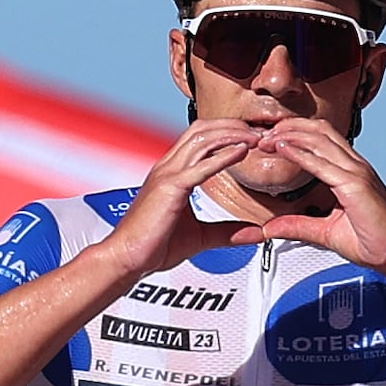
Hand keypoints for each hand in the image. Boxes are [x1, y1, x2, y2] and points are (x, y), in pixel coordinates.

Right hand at [104, 116, 279, 274]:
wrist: (127, 259)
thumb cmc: (153, 247)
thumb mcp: (201, 237)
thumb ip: (228, 232)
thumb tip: (255, 233)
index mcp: (172, 173)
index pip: (201, 138)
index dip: (227, 133)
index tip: (251, 140)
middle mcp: (168, 167)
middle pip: (203, 130)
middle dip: (232, 126)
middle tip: (259, 133)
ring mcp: (167, 174)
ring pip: (202, 140)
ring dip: (232, 135)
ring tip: (255, 138)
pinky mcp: (170, 188)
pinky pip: (201, 166)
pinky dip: (223, 156)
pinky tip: (242, 152)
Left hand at [227, 115, 385, 269]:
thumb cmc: (373, 242)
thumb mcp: (325, 232)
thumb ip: (298, 225)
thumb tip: (270, 228)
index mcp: (351, 171)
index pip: (321, 138)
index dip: (294, 133)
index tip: (271, 140)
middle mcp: (355, 166)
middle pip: (318, 130)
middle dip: (288, 127)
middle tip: (263, 135)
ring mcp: (357, 172)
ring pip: (319, 139)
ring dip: (289, 135)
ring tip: (267, 139)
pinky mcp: (355, 184)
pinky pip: (322, 163)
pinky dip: (299, 153)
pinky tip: (282, 149)